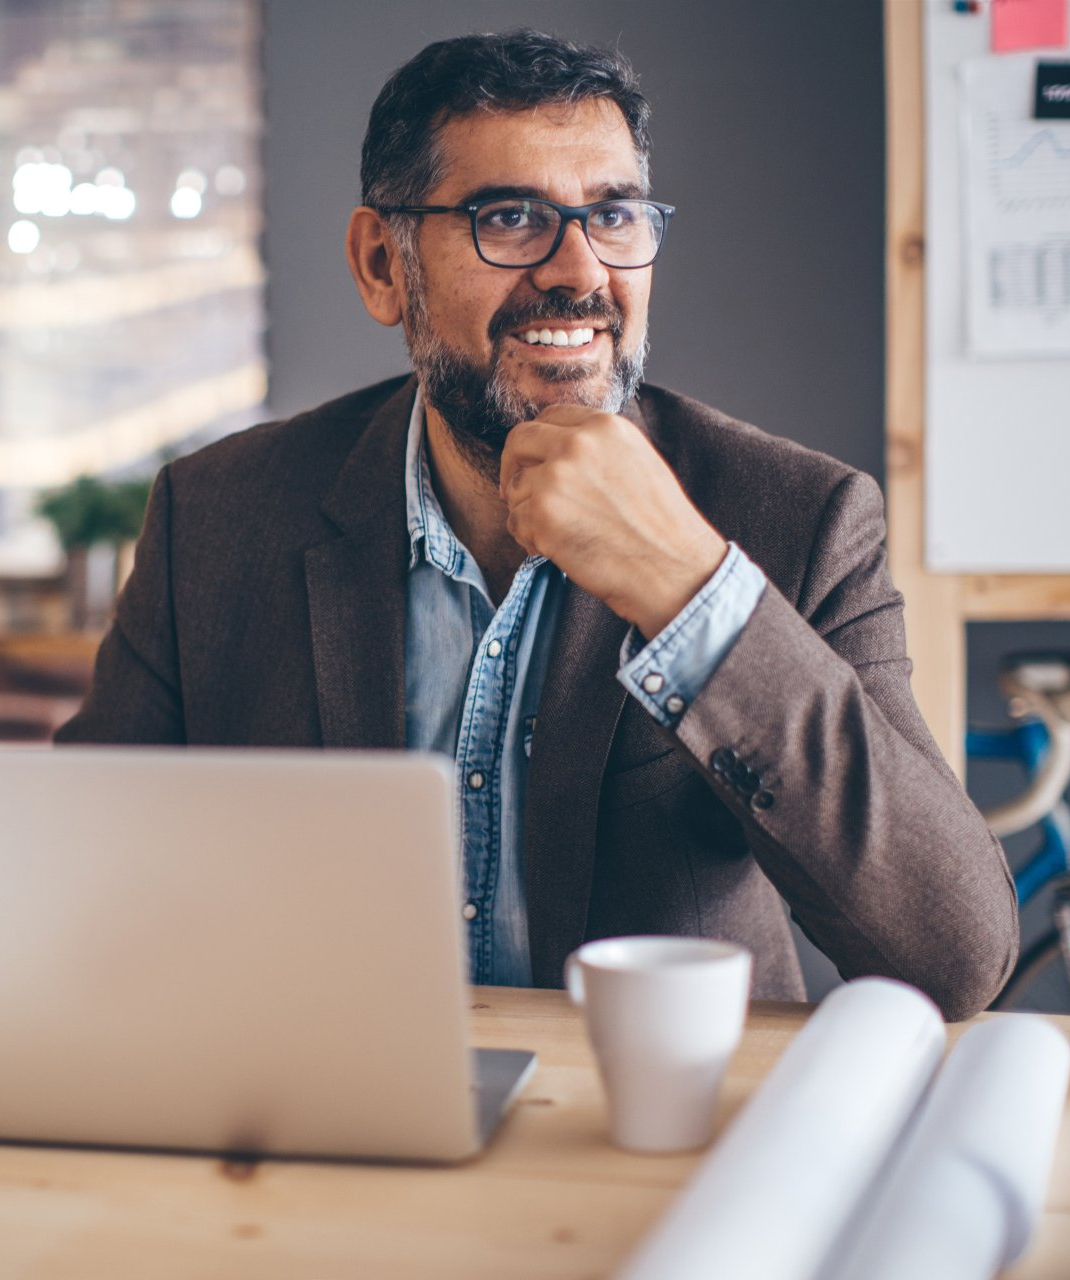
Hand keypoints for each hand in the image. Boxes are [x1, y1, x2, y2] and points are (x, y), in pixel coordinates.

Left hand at [500, 405, 728, 637]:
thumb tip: (556, 449)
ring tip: (557, 533)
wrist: (672, 569)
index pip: (549, 417)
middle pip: (519, 440)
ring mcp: (556, 478)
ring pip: (514, 487)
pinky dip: (528, 539)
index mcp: (604, 426)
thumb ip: (596, 446)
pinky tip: (557, 549)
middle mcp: (577, 444)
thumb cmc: (660, 526)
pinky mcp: (543, 515)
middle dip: (512, 466)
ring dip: (526, 511)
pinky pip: (515, 522)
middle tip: (515, 492)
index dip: (537, 443)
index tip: (534, 463)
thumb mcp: (636, 461)